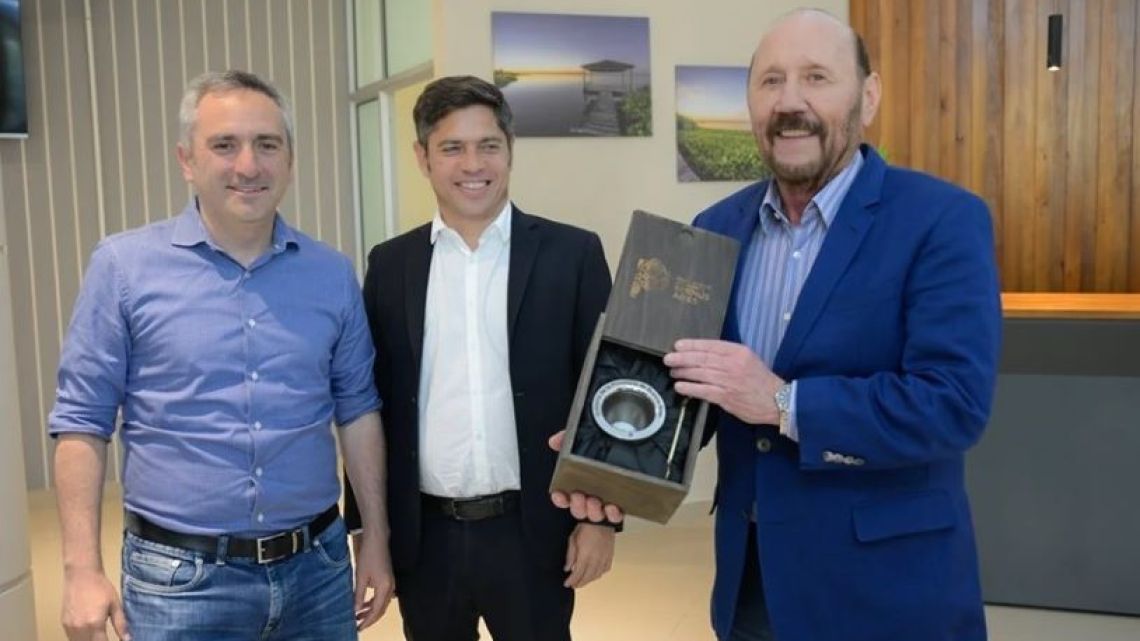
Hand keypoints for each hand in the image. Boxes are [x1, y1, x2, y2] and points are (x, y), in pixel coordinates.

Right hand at [61, 568, 129, 640]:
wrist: (82, 575)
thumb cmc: (101, 588)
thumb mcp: (115, 604)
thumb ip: (121, 624)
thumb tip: (128, 639)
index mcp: (95, 623)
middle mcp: (80, 628)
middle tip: (104, 637)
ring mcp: (70, 626)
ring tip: (97, 635)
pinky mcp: (63, 623)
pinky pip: (71, 637)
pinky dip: (79, 638)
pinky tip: (87, 632)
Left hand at [351, 531, 394, 630]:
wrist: (377, 540)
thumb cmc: (368, 556)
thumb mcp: (361, 577)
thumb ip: (359, 595)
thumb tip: (356, 610)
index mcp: (384, 588)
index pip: (376, 610)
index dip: (367, 621)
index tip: (358, 628)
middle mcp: (390, 588)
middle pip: (381, 609)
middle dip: (370, 618)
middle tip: (358, 625)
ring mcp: (391, 583)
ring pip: (382, 603)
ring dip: (372, 611)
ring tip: (359, 616)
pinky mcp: (388, 579)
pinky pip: (382, 596)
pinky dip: (374, 602)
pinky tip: (365, 604)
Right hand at [547, 431, 624, 524]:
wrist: (626, 448)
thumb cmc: (602, 449)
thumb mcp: (582, 440)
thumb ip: (566, 438)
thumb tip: (554, 441)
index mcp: (578, 484)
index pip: (564, 497)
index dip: (560, 498)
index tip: (559, 494)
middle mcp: (590, 495)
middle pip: (578, 509)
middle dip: (577, 505)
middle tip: (579, 495)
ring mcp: (604, 503)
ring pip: (595, 515)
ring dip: (593, 510)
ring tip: (595, 501)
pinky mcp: (620, 507)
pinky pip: (615, 516)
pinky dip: (613, 514)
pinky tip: (612, 506)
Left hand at [563, 523, 614, 587]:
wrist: (600, 519)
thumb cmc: (585, 527)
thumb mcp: (573, 539)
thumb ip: (570, 555)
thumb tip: (567, 568)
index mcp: (585, 555)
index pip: (578, 574)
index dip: (572, 580)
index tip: (567, 584)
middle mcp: (596, 559)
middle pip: (587, 577)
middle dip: (579, 583)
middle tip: (574, 585)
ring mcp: (604, 558)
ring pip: (597, 575)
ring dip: (589, 580)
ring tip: (582, 581)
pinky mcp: (610, 555)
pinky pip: (605, 569)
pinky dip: (599, 574)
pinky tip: (594, 574)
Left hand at [664, 339, 783, 424]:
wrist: (777, 401)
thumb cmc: (761, 380)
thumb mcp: (748, 359)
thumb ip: (728, 355)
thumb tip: (704, 354)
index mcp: (739, 352)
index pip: (711, 345)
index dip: (692, 345)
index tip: (678, 345)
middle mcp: (732, 364)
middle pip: (702, 358)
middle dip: (682, 357)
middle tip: (669, 358)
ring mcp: (728, 381)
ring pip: (700, 373)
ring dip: (683, 372)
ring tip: (672, 371)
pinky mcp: (725, 397)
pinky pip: (703, 390)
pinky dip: (689, 388)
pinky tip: (680, 386)